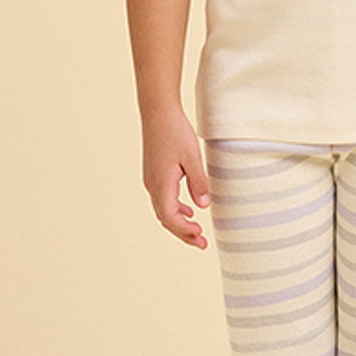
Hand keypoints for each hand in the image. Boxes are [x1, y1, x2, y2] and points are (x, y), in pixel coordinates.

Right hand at [140, 106, 210, 248]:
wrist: (157, 111)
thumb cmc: (175, 131)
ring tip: (197, 233)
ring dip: (180, 224)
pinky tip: (190, 212)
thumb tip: (203, 206)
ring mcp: (151, 181)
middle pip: (166, 219)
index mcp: (161, 184)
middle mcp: (152, 185)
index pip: (170, 217)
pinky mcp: (154, 175)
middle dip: (183, 233)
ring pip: (164, 211)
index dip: (185, 230)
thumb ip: (198, 183)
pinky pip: (164, 200)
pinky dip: (176, 210)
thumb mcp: (192, 157)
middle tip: (202, 244)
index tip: (201, 235)